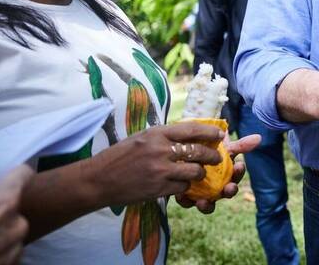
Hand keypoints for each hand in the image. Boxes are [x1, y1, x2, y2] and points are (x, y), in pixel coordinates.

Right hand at [91, 121, 225, 206]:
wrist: (98, 179)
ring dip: (200, 173)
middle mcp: (160, 150)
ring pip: (194, 171)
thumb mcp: (142, 137)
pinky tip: (180, 185)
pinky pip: (182, 187)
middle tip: (217, 158)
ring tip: (198, 173)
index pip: (192, 129)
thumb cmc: (120, 156)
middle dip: (212, 155)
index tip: (220, 134)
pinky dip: (185, 187)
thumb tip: (190, 133)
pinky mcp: (157, 188)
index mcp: (157, 133)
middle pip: (198, 151)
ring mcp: (160, 170)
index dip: (210, 131)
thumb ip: (164, 136)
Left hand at [175, 133, 261, 212]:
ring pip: (208, 204)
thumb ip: (240, 144)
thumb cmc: (208, 150)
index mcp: (228, 176)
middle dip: (229, 191)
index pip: (237, 176)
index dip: (239, 173)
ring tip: (203, 201)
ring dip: (207, 205)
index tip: (239, 165)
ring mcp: (203, 193)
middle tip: (230, 188)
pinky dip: (186, 200)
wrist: (187, 152)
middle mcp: (217, 188)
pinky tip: (182, 195)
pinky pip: (188, 202)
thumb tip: (259, 137)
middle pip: (226, 193)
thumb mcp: (222, 146)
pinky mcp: (186, 196)